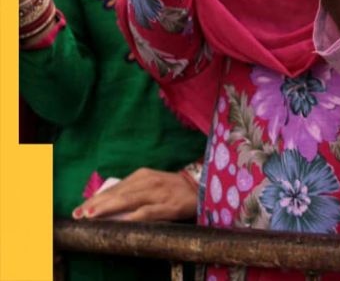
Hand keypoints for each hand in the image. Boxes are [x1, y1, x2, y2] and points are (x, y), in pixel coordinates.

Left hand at [72, 168, 197, 222]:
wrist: (202, 189)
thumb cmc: (172, 189)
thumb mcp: (151, 185)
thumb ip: (132, 191)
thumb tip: (104, 203)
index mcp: (143, 175)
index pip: (115, 188)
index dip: (95, 199)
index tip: (78, 209)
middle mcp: (149, 181)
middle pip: (118, 193)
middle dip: (96, 204)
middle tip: (78, 214)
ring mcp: (159, 193)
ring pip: (129, 201)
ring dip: (108, 209)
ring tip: (91, 216)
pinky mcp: (169, 206)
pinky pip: (147, 212)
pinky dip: (131, 217)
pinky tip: (119, 222)